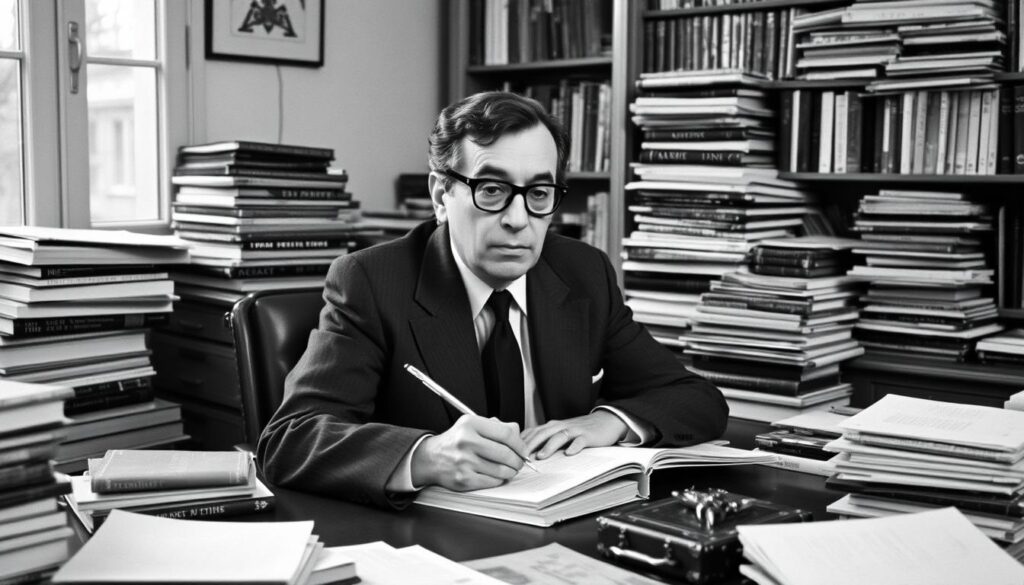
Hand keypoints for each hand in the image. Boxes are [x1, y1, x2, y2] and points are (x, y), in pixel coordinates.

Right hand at [410, 415, 529, 491]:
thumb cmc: (457, 441)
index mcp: (470, 424)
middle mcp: (466, 441)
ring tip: (510, 469)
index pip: (506, 434)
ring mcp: (464, 462)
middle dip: (518, 460)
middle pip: (505, 453)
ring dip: (510, 472)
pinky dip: (499, 480)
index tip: (524, 450)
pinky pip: (492, 481)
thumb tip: (518, 434)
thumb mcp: (473, 425)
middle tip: (520, 462)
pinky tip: (497, 475)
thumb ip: (496, 427)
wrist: (432, 458)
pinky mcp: (463, 479)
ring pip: (501, 470)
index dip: (520, 444)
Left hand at [521, 410, 627, 459]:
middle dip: (531, 445)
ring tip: (541, 456)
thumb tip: (525, 452)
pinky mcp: (588, 436)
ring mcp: (574, 430)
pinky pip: (580, 441)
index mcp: (552, 426)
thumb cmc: (579, 430)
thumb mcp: (559, 432)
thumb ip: (544, 439)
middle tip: (521, 457)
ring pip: (559, 436)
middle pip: (543, 433)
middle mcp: (561, 426)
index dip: (522, 443)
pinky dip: (574, 447)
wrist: (605, 421)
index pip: (533, 433)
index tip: (512, 454)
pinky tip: (570, 453)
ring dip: (549, 446)